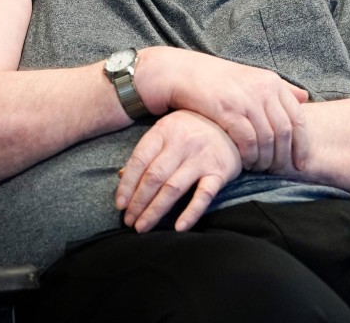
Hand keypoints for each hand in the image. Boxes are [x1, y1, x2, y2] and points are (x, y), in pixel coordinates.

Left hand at [115, 110, 240, 231]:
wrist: (230, 122)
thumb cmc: (190, 129)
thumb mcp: (166, 131)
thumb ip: (147, 153)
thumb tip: (120, 175)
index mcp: (163, 132)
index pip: (139, 161)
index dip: (127, 184)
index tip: (119, 204)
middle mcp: (180, 144)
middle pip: (154, 177)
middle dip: (138, 202)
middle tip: (129, 221)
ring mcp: (201, 158)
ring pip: (173, 188)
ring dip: (156, 210)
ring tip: (143, 226)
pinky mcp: (219, 172)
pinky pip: (203, 195)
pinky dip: (191, 212)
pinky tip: (179, 227)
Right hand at [139, 47, 309, 172]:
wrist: (182, 73)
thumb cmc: (216, 80)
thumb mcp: (251, 78)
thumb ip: (279, 88)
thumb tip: (305, 97)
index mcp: (272, 82)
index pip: (298, 118)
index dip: (302, 144)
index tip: (301, 163)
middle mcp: (263, 89)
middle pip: (285, 132)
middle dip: (284, 157)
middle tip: (278, 171)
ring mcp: (246, 99)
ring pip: (268, 139)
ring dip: (265, 160)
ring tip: (259, 169)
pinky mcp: (228, 110)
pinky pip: (248, 141)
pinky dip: (250, 156)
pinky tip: (245, 163)